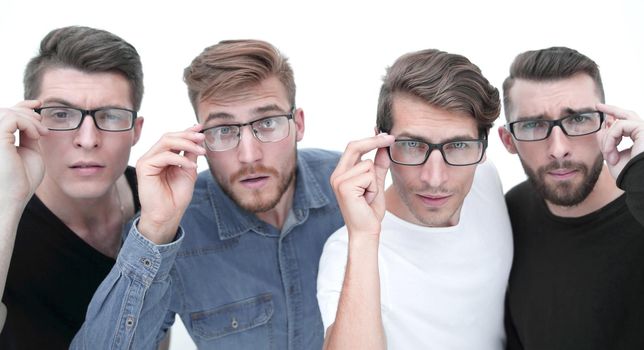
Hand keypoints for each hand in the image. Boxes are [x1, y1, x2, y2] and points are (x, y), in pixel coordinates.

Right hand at [0, 100, 47, 209]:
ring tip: (41, 133)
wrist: (14, 199)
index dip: (22, 105)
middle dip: (28, 111)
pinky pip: (11, 119)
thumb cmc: (21, 181)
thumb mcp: (30, 152)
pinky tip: (36, 136)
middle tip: (43, 125)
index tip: (40, 103)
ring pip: (9, 112)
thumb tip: (33, 118)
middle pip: (7, 110)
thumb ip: (29, 134)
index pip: (6, 114)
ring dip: (30, 119)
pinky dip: (27, 123)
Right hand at [136, 125, 205, 243]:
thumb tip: (198, 138)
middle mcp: (153, 156)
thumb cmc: (176, 196)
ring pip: (166, 142)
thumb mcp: (188, 170)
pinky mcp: (144, 167)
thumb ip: (190, 155)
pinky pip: (164, 156)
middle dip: (188, 135)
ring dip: (186, 144)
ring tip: (201, 152)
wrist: (168, 214)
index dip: (187, 131)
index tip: (201, 128)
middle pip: (169, 137)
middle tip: (202, 138)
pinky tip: (191, 166)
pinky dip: (180, 159)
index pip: (173, 138)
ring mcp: (147, 160)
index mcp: (162, 156)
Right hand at [330, 133, 394, 239]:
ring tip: (369, 195)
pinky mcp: (344, 187)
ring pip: (367, 164)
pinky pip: (368, 175)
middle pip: (354, 146)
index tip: (386, 135)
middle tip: (391, 138)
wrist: (366, 231)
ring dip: (374, 180)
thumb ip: (379, 165)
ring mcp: (339, 180)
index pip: (353, 147)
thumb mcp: (376, 183)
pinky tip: (367, 199)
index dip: (370, 139)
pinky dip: (373, 187)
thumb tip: (385, 147)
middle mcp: (336, 175)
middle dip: (374, 141)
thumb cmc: (369, 210)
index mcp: (341, 173)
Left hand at [597, 103, 643, 178]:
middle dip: (611, 109)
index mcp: (640, 139)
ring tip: (608, 155)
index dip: (614, 117)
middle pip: (627, 115)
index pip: (626, 124)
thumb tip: (604, 124)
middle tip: (597, 105)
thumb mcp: (613, 155)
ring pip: (619, 123)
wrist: (636, 182)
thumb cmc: (627, 173)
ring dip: (608, 139)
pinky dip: (610, 139)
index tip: (602, 114)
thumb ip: (609, 140)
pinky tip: (610, 153)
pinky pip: (619, 126)